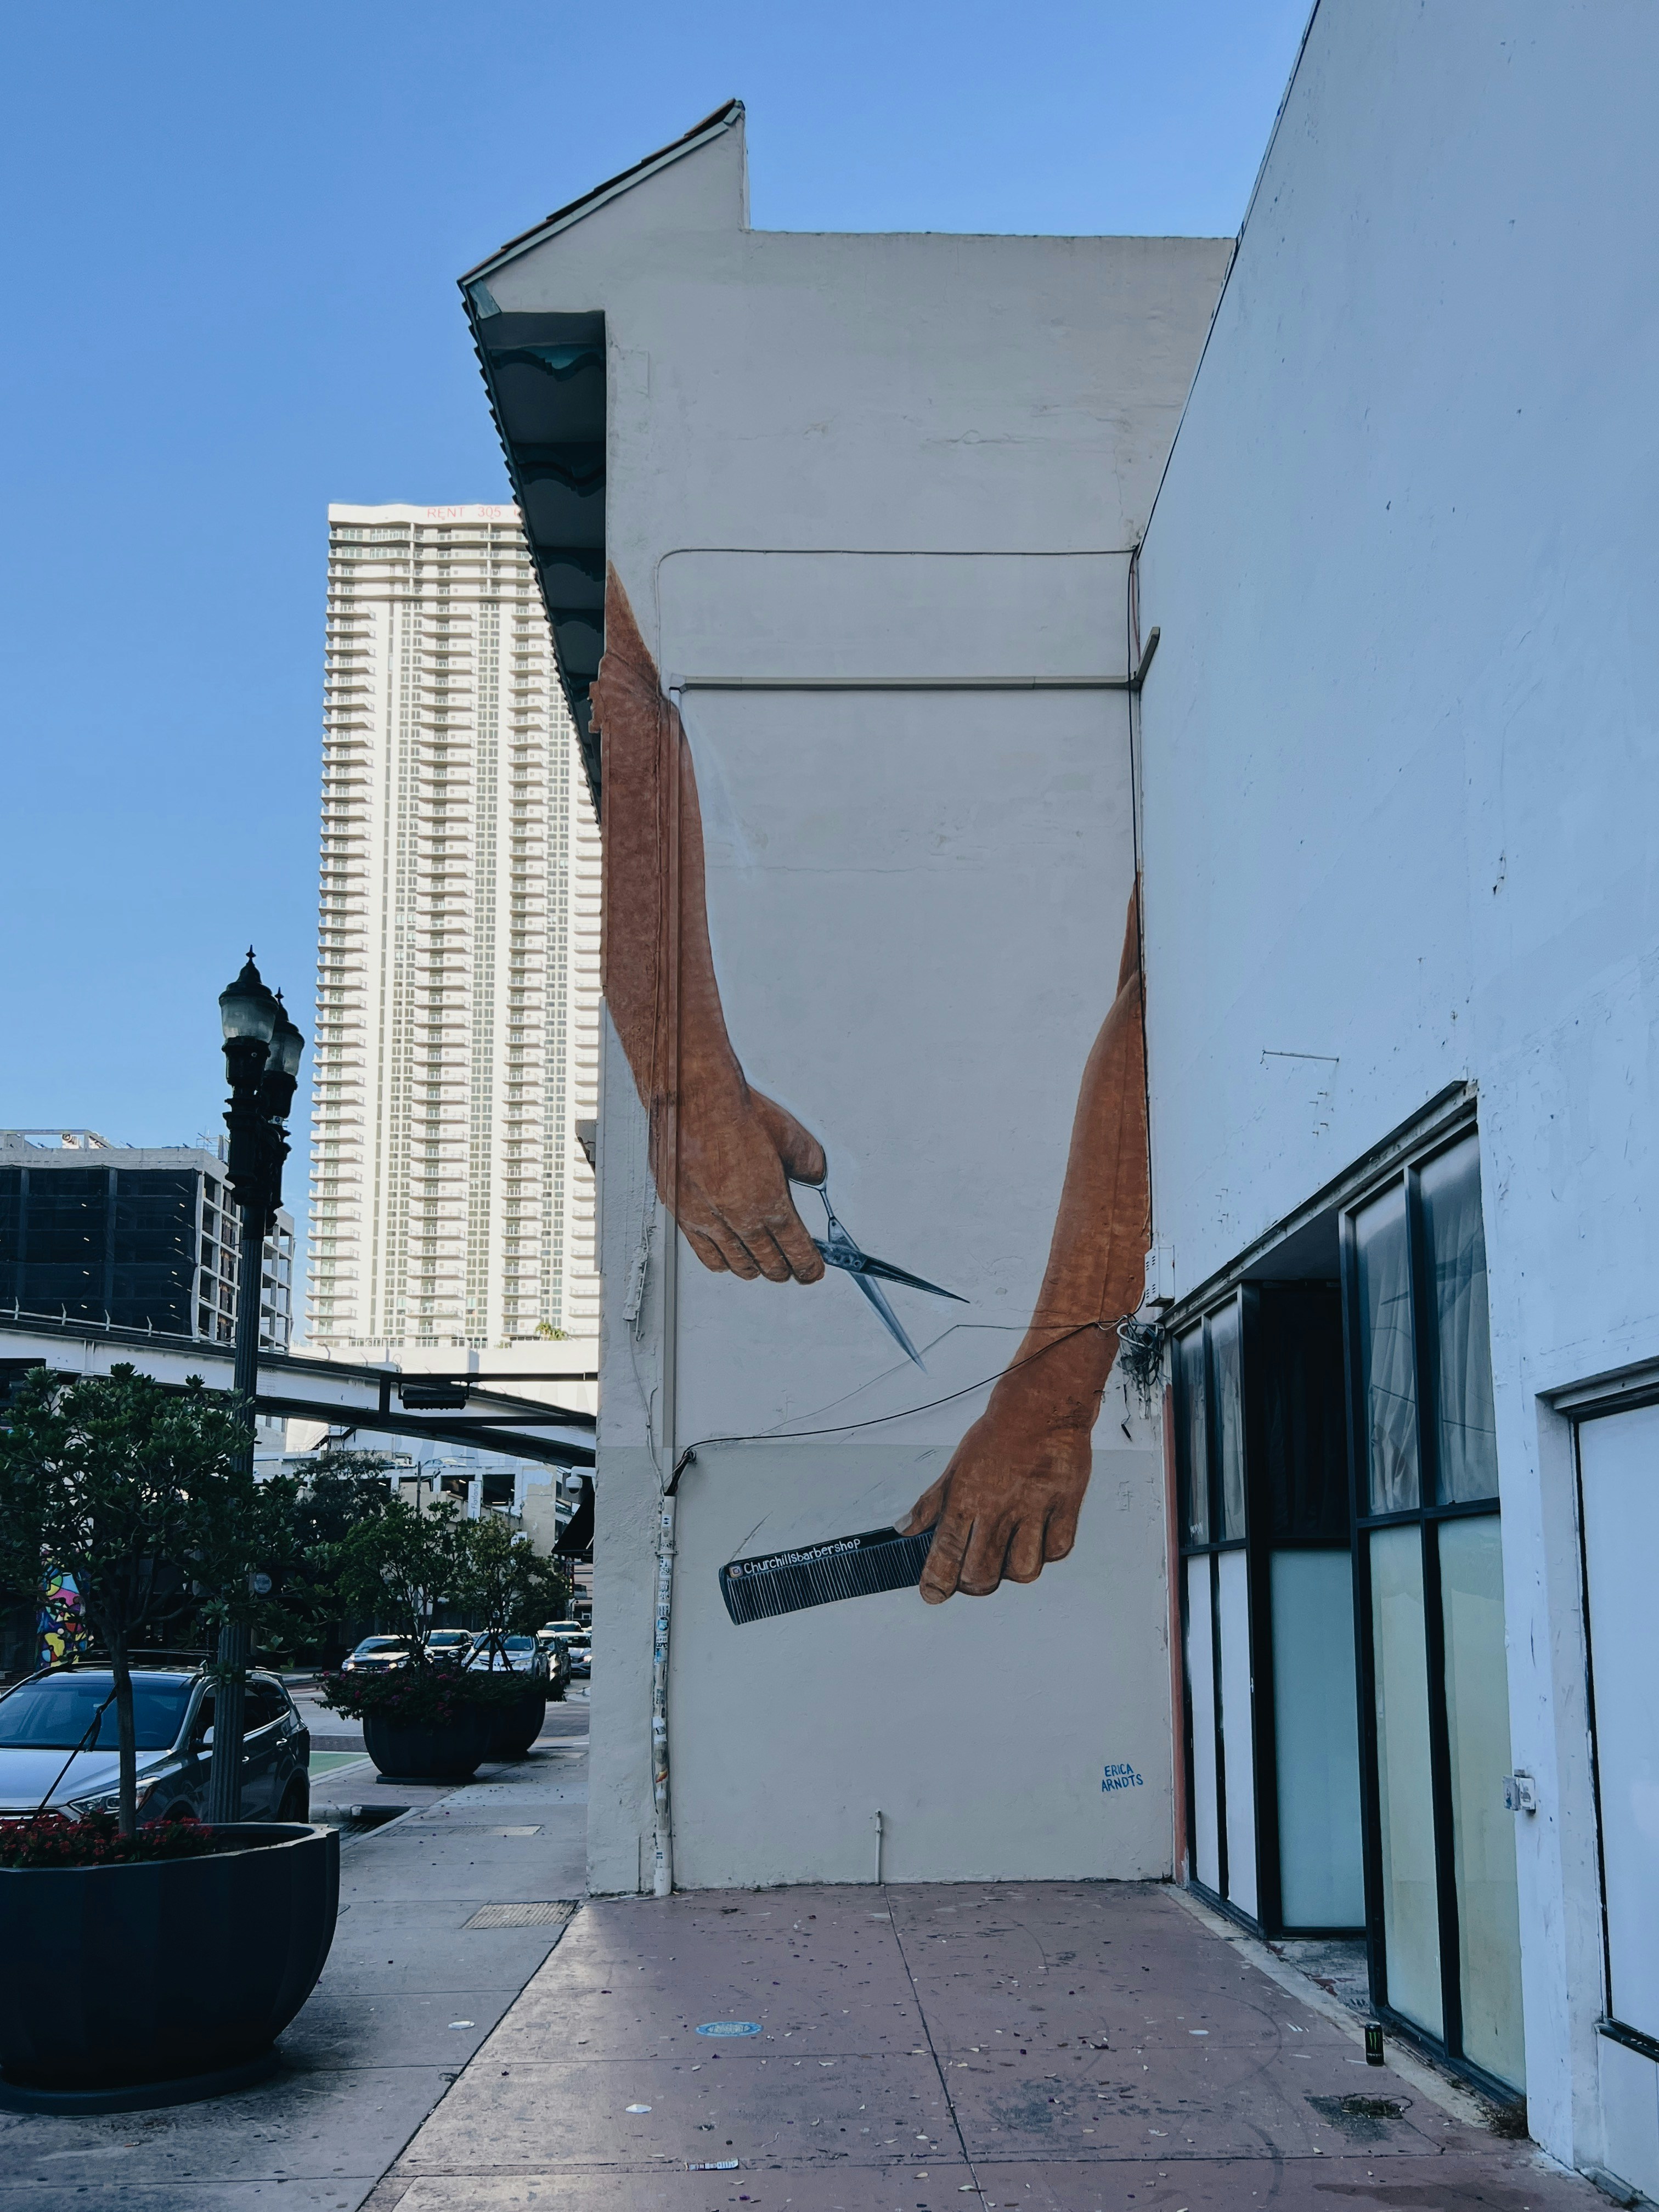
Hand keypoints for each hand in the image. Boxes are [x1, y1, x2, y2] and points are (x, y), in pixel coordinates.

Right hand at [666, 1068, 826, 1284]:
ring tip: (762, 1266)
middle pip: (767, 1264)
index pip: (796, 1252)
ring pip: (736, 1265)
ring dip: (754, 1269)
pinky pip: (704, 1253)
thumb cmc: (734, 1111)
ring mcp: (706, 1218)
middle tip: (792, 1268)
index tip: (813, 1271)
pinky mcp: (681, 1212)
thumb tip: (814, 1175)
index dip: (808, 1267)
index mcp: (769, 1203)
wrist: (692, 1096)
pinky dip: (722, 1261)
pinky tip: (727, 1258)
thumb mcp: (791, 1136)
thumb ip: (808, 1164)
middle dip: (784, 1270)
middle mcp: (737, 1218)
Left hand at [902, 1373, 1095, 1601]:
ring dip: (1013, 1571)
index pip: (944, 1556)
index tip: (932, 1593)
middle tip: (973, 1575)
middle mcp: (997, 1508)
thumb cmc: (997, 1435)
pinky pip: (1057, 1551)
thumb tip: (905, 1529)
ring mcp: (1033, 1509)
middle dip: (975, 1584)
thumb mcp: (954, 1468)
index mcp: (965, 1499)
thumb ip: (929, 1504)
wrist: (1042, 1404)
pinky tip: (1037, 1538)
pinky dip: (1047, 1553)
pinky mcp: (1065, 1507)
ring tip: (1008, 1555)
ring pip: (1023, 1572)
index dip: (936, 1584)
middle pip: (983, 1576)